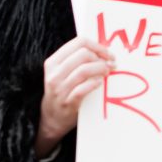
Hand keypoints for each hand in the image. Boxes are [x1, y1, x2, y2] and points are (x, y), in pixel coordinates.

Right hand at [36, 37, 114, 158]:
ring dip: (101, 69)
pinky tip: (100, 82)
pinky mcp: (67, 102)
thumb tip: (103, 49)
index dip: (97, 45)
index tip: (107, 53)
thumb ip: (76, 59)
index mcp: (53, 62)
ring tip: (108, 71)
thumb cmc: (61, 91)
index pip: (78, 42)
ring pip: (84, 70)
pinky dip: (95, 83)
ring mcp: (59, 89)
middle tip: (110, 63)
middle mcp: (54, 74)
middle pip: (83, 54)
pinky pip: (83, 89)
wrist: (51, 119)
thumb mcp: (61, 72)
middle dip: (101, 57)